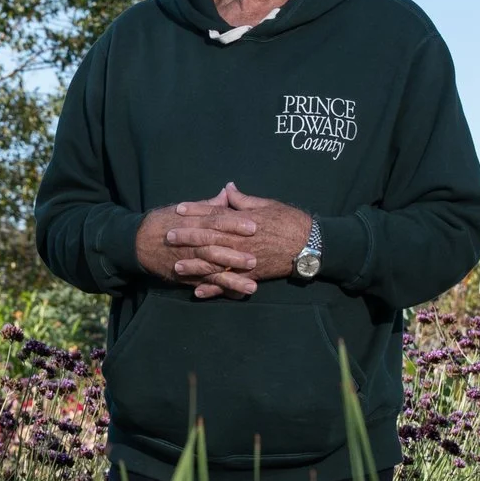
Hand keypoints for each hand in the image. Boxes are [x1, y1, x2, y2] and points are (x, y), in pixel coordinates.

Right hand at [136, 193, 255, 288]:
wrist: (137, 242)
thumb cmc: (163, 222)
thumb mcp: (183, 209)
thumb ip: (208, 204)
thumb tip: (227, 192)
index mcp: (193, 223)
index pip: (216, 222)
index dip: (234, 224)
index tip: (254, 226)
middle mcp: (192, 244)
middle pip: (216, 249)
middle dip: (235, 256)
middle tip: (255, 260)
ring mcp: (190, 262)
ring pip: (213, 272)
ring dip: (232, 280)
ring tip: (252, 287)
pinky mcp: (187, 276)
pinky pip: (205, 285)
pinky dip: (220, 292)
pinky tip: (237, 296)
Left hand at [173, 183, 310, 297]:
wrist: (310, 244)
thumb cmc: (290, 221)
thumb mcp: (267, 205)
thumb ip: (243, 200)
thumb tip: (228, 188)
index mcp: (243, 221)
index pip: (215, 213)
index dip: (196, 211)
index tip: (179, 209)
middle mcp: (240, 240)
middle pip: (210, 237)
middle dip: (188, 236)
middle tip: (168, 236)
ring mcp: (245, 259)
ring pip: (215, 263)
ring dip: (195, 265)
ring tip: (176, 266)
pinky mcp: (252, 275)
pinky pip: (230, 284)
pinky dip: (214, 289)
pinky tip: (199, 292)